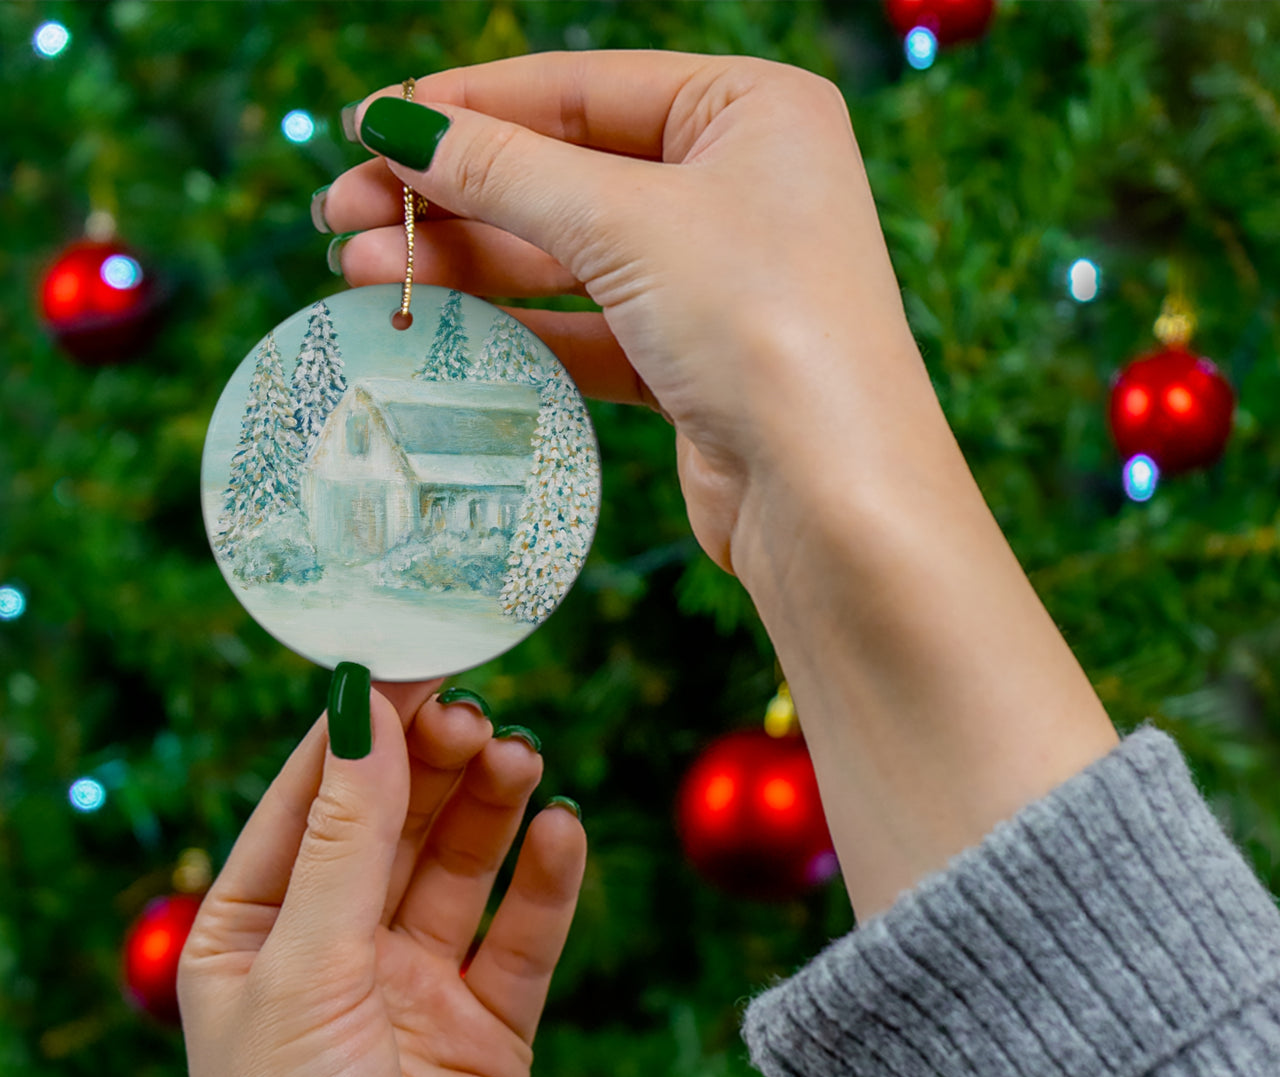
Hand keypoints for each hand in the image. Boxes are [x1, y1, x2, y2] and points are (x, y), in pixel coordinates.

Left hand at [178, 682, 585, 1076]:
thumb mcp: (306, 971)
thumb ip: (346, 839)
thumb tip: (364, 711)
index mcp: (256, 932)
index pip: (312, 798)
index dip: (363, 729)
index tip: (417, 661)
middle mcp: (336, 949)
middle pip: (396, 822)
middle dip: (435, 764)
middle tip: (479, 716)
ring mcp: (415, 986)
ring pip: (461, 866)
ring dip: (492, 808)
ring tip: (522, 759)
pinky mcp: (489, 1026)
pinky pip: (523, 934)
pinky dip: (546, 881)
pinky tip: (563, 833)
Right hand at [319, 51, 935, 579]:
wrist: (831, 497)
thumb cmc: (760, 325)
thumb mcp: (626, 223)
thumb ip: (505, 171)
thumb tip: (396, 125)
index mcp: (750, 110)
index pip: (580, 89)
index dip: (467, 107)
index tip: (367, 126)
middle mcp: (739, 186)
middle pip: (564, 173)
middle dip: (450, 194)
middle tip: (340, 214)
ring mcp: (716, 279)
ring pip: (567, 256)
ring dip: (466, 263)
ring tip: (359, 271)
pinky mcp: (693, 362)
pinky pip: (586, 328)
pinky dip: (514, 327)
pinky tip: (435, 324)